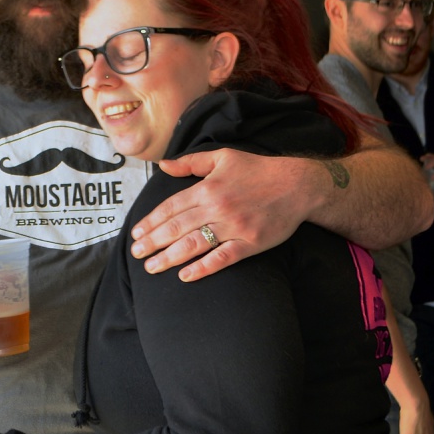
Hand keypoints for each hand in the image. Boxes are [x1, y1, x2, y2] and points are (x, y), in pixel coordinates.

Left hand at [129, 149, 323, 281]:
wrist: (297, 185)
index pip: (171, 208)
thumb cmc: (258, 170)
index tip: (136, 234)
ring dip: (169, 257)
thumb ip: (190, 163)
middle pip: (176, 228)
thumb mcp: (222, 158)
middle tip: (136, 254)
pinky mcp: (250, 243)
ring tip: (151, 268)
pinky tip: (185, 276)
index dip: (150, 222)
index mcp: (207, 188)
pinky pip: (222, 258)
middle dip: (153, 242)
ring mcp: (234, 227)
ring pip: (194, 245)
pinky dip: (203, 268)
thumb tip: (164, 165)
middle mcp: (217, 208)